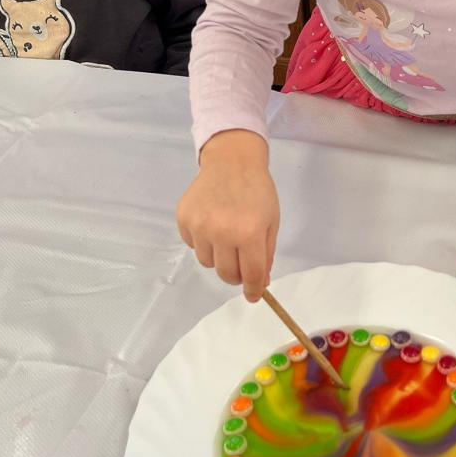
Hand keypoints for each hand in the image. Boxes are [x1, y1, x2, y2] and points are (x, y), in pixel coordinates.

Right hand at [176, 130, 279, 300]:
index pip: (250, 275)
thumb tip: (260, 283)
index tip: (253, 295)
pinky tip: (212, 223)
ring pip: (208, 263)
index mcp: (249, 233)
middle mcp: (221, 232)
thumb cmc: (257, 190)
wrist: (231, 161)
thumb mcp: (272, 221)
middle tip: (242, 263)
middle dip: (236, 275)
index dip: (253, 289)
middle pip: (226, 274)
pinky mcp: (183, 219)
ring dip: (219, 257)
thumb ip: (266, 255)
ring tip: (226, 235)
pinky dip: (204, 242)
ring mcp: (199, 225)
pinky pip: (193, 246)